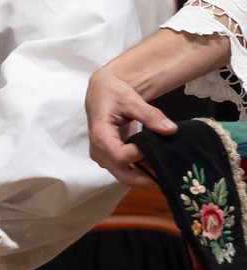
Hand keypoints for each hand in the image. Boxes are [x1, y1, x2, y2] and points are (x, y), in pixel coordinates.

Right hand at [86, 65, 174, 184]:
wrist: (102, 93)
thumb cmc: (112, 94)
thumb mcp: (131, 100)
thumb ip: (150, 115)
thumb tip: (170, 129)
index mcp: (100, 136)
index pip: (121, 157)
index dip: (141, 155)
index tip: (154, 143)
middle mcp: (99, 151)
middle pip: (122, 175)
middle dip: (146, 175)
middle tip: (165, 166)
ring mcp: (103, 156)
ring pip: (125, 176)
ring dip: (144, 173)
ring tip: (160, 160)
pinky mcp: (109, 157)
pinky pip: (125, 170)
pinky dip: (140, 169)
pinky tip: (152, 159)